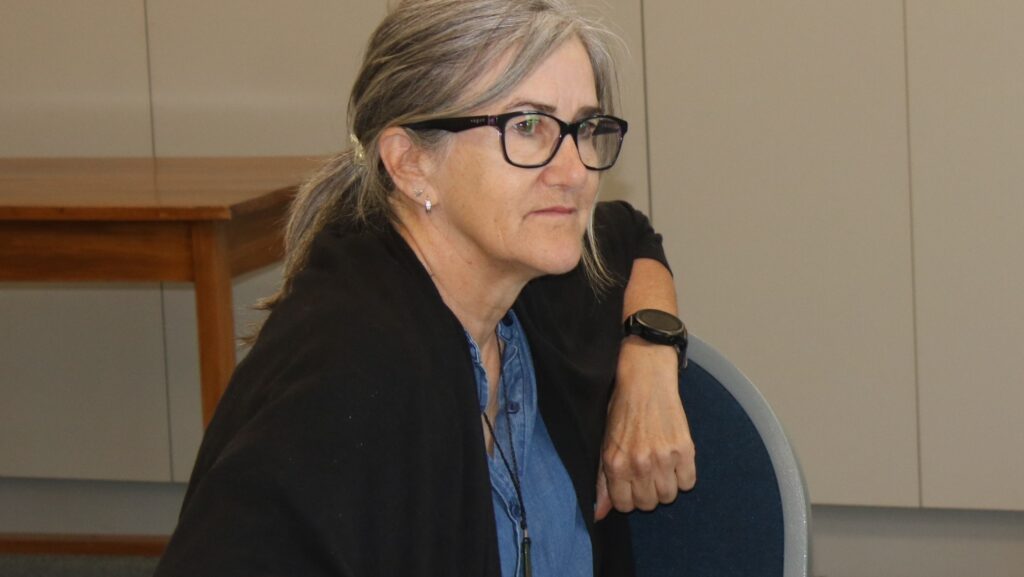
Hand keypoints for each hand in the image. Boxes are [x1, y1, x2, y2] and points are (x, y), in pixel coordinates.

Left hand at [595, 336, 695, 520]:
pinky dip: (683, 476)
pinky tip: (674, 460)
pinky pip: (688, 482)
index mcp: (615, 464)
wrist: (645, 381)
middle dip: (647, 492)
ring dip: (666, 485)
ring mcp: (663, 458)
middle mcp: (639, 465)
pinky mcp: (685, 450)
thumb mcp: (605, 444)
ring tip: (661, 466)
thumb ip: (602, 481)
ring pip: (669, 496)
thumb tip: (600, 514)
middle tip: (647, 472)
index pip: (624, 506)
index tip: (631, 484)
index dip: (628, 497)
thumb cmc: (622, 411)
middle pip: (649, 504)